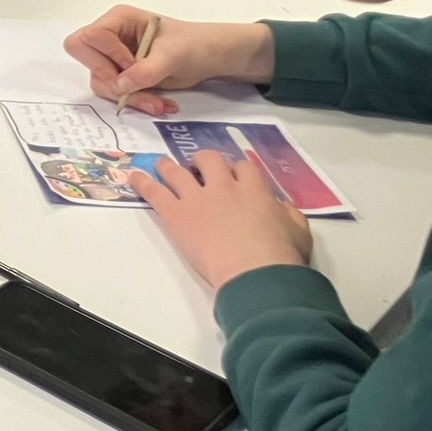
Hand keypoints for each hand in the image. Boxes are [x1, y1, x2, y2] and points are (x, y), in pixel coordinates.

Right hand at [63, 7, 275, 115]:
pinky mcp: (123, 75)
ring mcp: (114, 57)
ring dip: (129, 97)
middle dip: (112, 80)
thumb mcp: (173, 55)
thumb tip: (118, 87)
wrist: (213, 58)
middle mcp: (111, 37)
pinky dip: (136, 101)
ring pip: (102, 82)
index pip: (89, 38)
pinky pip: (116, 92)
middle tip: (136, 90)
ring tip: (158, 104)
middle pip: (88, 61)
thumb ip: (145, 70)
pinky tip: (159, 103)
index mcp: (118, 20)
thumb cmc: (195, 45)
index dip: (105, 55)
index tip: (132, 64)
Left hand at [131, 150, 312, 291]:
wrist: (254, 271)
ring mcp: (197, 198)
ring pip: (177, 171)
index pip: (243, 167)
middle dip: (202, 161)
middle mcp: (224, 186)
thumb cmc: (281, 255)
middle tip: (198, 168)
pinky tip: (133, 177)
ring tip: (161, 164)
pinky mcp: (176, 213)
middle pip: (209, 159)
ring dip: (168, 166)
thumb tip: (281, 207)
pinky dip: (143, 183)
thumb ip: (288, 214)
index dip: (236, 169)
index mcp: (255, 189)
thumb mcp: (298, 231)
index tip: (232, 174)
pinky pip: (155, 192)